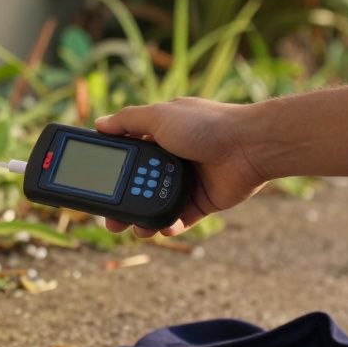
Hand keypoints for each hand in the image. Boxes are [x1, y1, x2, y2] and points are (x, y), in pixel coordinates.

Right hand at [95, 98, 268, 236]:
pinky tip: (163, 228)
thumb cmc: (206, 125)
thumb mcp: (159, 116)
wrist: (250, 146)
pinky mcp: (203, 200)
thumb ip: (128, 121)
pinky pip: (181, 217)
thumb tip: (98, 124)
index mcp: (160, 136)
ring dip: (145, 220)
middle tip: (111, 221)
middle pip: (140, 185)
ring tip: (136, 230)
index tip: (97, 186)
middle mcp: (172, 158)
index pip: (130, 155)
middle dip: (125, 204)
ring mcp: (188, 181)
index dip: (113, 170)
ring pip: (158, 204)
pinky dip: (171, 224)